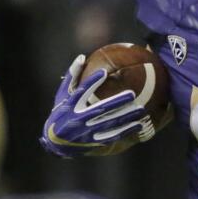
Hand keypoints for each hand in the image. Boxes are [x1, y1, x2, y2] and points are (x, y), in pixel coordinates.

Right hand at [39, 54, 153, 157]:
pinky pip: (113, 136)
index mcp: (70, 105)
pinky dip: (126, 130)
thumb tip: (82, 57)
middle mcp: (78, 119)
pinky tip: (139, 125)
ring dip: (125, 117)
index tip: (104, 72)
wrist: (56, 141)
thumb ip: (72, 76)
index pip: (82, 92)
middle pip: (100, 109)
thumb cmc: (61, 112)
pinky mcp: (94, 141)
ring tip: (141, 109)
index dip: (92, 82)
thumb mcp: (62, 95)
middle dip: (116, 102)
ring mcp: (87, 131)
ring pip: (109, 123)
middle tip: (132, 94)